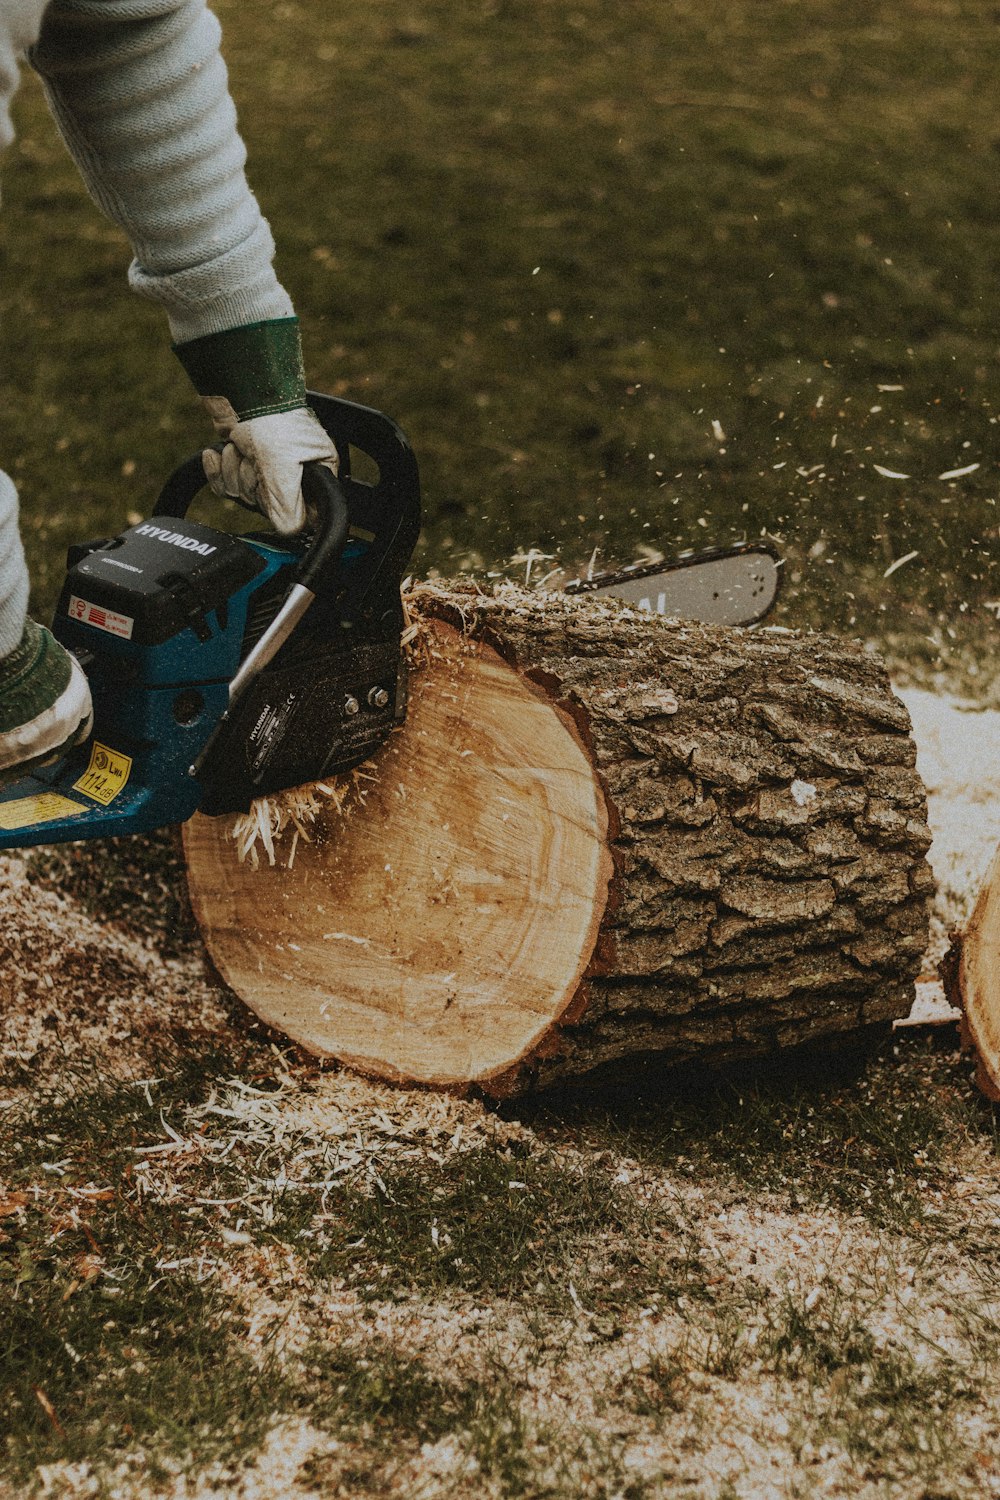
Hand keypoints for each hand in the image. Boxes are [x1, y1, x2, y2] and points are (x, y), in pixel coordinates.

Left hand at [201, 404, 338, 533]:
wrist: (238, 387)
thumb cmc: (270, 416)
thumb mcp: (283, 467)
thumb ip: (289, 508)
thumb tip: (290, 533)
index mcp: (318, 475)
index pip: (302, 516)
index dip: (281, 506)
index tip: (271, 488)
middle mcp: (295, 474)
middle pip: (266, 505)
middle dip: (251, 481)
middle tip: (257, 458)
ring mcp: (267, 469)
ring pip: (243, 495)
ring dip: (235, 469)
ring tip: (241, 446)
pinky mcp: (244, 462)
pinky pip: (225, 484)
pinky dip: (218, 469)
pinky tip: (216, 453)